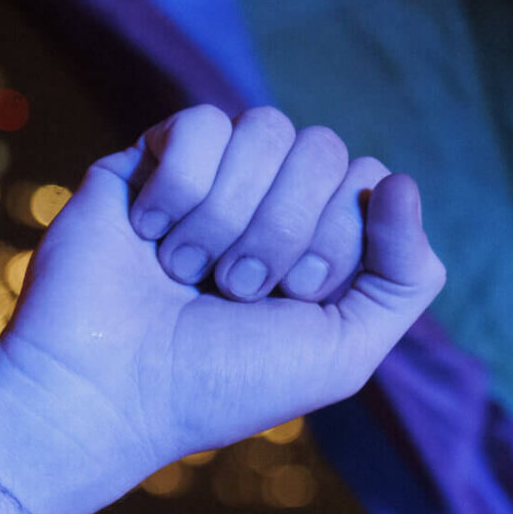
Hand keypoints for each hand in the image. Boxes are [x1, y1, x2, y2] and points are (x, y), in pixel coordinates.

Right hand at [0, 106, 444, 513]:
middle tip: (235, 290)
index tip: (293, 297)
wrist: (107, 390)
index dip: (337, 237)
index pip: (368, 180)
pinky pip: (199, 123)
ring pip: (265, 128)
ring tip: (187, 273)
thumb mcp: (343, 354)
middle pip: (322, 148)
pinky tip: (148, 236)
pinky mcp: (149, 159)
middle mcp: (269, 202)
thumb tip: (400, 180)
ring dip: (228, 216)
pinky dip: (180, 191)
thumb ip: (405, 277)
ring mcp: (210, 177)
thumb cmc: (219, 385)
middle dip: (283, 229)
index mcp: (319, 241)